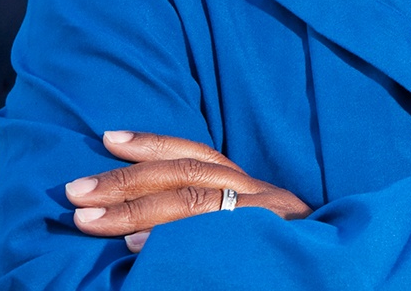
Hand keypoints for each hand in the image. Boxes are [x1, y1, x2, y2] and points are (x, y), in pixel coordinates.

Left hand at [64, 131, 312, 251]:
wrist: (334, 275)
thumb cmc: (280, 253)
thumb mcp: (249, 226)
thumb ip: (209, 214)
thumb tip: (140, 219)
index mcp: (251, 186)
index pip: (197, 154)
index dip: (153, 143)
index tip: (109, 137)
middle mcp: (260, 196)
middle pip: (187, 176)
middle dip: (126, 182)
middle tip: (76, 192)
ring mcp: (265, 222)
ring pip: (196, 205)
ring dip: (136, 213)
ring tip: (91, 222)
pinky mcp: (265, 248)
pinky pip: (212, 241)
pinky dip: (170, 244)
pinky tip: (137, 252)